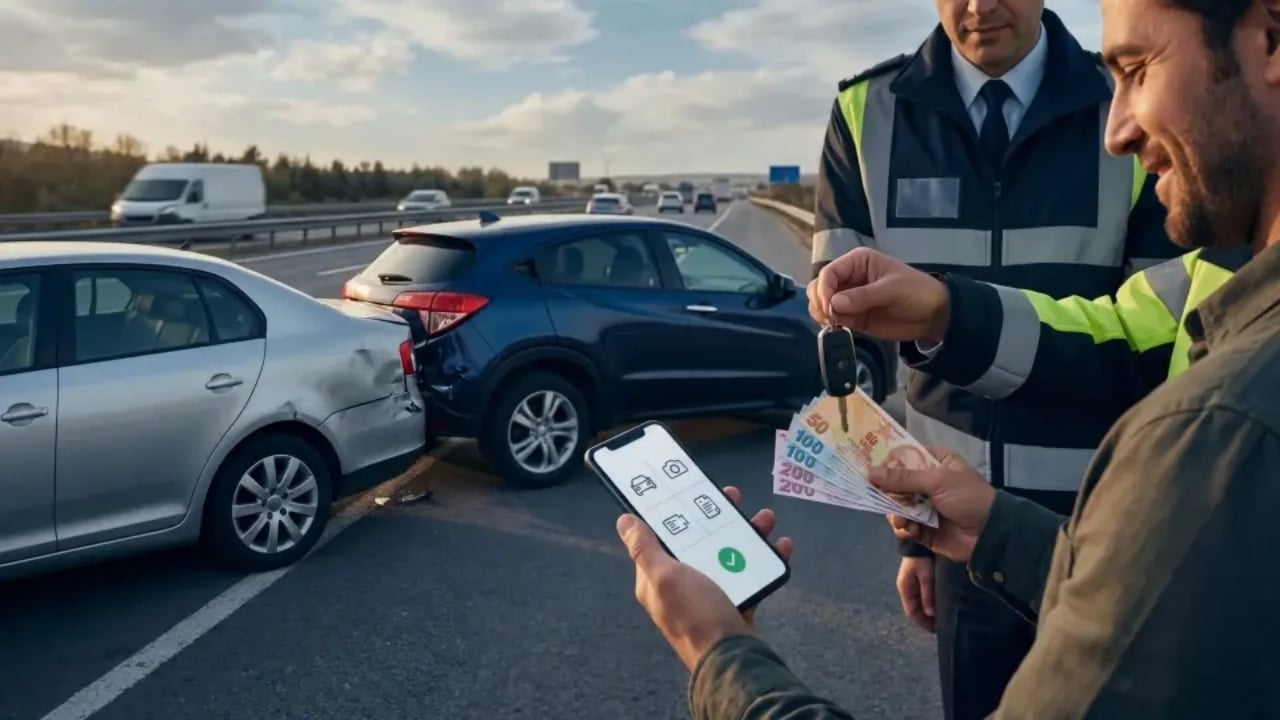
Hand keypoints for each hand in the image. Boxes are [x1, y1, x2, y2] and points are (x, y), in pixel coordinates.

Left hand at [616, 486, 793, 670]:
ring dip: (747, 533)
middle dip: (718, 518)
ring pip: (727, 553)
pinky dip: (764, 559)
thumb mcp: (665, 578)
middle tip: (734, 497)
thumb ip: (644, 549)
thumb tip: (623, 521)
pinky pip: (749, 574)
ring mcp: (709, 595)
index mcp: (657, 579)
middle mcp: (681, 586)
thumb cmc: (696, 616)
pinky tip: (781, 547)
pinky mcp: (734, 604)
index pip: (661, 537)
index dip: (674, 513)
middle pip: (698, 541)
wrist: (734, 660)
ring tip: (765, 519)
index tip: (692, 492)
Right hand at [807, 247, 949, 342]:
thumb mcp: (892, 290)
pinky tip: (838, 329)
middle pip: (820, 287)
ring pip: (822, 304)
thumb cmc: (917, 292)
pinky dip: (831, 325)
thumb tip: (833, 304)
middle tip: (829, 318)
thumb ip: (862, 296)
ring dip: (822, 314)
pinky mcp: (853, 316)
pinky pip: (834, 319)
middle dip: (820, 302)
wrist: (934, 315)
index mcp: (858, 262)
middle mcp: (850, 278)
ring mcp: (850, 298)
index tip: (828, 307)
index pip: (829, 272)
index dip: (824, 289)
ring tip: (834, 324)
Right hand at [869, 447, 995, 561]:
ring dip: (896, 514)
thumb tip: (868, 472)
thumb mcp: (937, 481)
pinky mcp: (921, 528)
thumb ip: (903, 478)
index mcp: (934, 463)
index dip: (885, 462)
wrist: (989, 535)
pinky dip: (903, 529)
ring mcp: (923, 506)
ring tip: (904, 522)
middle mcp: (926, 483)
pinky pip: (902, 526)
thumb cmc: (968, 498)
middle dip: (887, 493)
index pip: (903, 457)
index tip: (868, 468)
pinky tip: (911, 531)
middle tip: (878, 498)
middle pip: (894, 483)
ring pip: (894, 506)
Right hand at [896, 556, 935, 632]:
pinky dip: (927, 604)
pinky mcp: (915, 580)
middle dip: (925, 620)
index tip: (935, 630)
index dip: (922, 623)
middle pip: (914, 610)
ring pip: (917, 604)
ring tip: (939, 619)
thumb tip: (930, 613)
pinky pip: (920, 597)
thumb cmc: (922, 559)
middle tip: (940, 627)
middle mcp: (905, 588)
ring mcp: (909, 584)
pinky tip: (936, 606)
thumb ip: (927, 594)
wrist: (918, 542)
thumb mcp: (925, 576)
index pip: (911, 612)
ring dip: (926, 613)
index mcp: (905, 589)